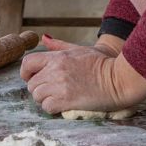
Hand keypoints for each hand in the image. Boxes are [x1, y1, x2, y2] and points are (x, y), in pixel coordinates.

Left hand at [20, 36, 145, 114]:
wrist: (120, 78)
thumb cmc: (103, 63)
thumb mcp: (79, 49)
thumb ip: (59, 45)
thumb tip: (44, 37)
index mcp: (58, 57)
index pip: (28, 63)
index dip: (26, 72)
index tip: (32, 78)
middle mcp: (56, 70)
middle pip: (31, 84)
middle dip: (39, 88)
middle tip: (52, 90)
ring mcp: (60, 86)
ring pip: (37, 97)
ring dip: (45, 99)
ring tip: (59, 98)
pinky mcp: (67, 100)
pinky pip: (47, 107)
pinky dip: (52, 108)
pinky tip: (63, 105)